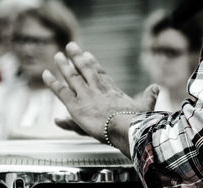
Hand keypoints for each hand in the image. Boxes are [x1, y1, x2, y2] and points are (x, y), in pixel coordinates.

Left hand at [43, 42, 158, 154]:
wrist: (128, 128)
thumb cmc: (138, 120)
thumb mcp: (145, 106)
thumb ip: (149, 96)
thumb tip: (156, 87)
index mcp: (113, 91)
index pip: (100, 74)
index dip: (93, 64)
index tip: (87, 54)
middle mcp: (97, 90)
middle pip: (85, 70)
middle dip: (77, 57)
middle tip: (70, 46)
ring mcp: (86, 96)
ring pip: (72, 77)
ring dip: (63, 66)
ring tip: (57, 56)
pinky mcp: (77, 106)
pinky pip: (62, 92)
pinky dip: (53, 83)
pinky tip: (46, 74)